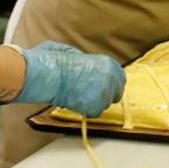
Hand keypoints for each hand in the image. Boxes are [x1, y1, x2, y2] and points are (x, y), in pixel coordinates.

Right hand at [11, 41, 125, 117]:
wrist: (48, 73)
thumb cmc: (56, 61)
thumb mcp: (78, 54)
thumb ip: (89, 63)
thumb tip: (87, 67)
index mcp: (109, 63)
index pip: (120, 79)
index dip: (110, 85)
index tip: (102, 89)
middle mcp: (111, 78)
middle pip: (115, 94)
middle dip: (104, 96)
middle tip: (90, 97)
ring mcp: (104, 93)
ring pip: (104, 105)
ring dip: (93, 104)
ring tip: (78, 99)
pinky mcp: (94, 106)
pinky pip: (94, 113)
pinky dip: (85, 111)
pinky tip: (75, 104)